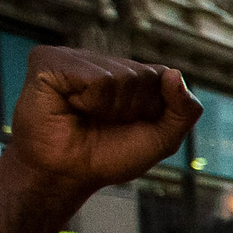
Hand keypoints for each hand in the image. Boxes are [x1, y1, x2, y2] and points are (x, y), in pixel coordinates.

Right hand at [3, 48, 200, 199]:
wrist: (65, 176)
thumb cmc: (108, 157)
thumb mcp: (161, 139)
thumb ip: (183, 111)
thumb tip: (175, 73)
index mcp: (124, 72)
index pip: (163, 75)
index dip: (154, 108)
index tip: (130, 124)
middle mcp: (100, 60)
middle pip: (144, 75)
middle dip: (131, 109)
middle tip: (103, 123)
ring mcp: (74, 57)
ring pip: (122, 76)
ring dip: (110, 108)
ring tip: (85, 116)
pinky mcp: (49, 60)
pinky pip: (96, 79)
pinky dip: (91, 102)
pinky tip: (71, 106)